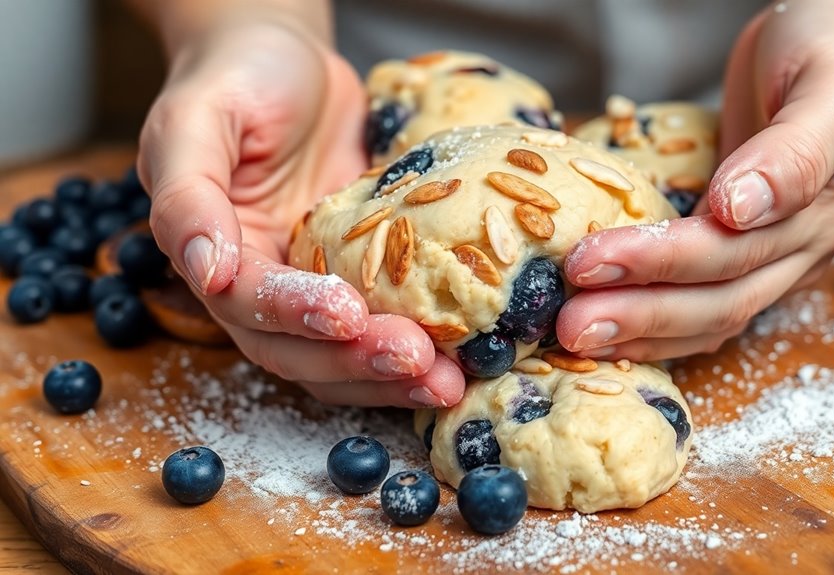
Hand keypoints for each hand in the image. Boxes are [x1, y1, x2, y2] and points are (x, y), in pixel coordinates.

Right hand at [138, 20, 463, 406]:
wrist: (288, 61)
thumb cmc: (238, 78)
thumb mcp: (195, 117)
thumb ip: (185, 191)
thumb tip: (204, 268)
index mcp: (216, 255)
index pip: (247, 303)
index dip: (293, 314)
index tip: (345, 314)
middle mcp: (261, 284)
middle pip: (296, 350)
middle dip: (355, 362)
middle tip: (417, 361)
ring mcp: (314, 286)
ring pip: (340, 356)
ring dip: (389, 376)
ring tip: (447, 382)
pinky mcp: (363, 277)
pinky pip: (384, 324)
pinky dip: (415, 350)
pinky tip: (458, 359)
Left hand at [557, 0, 833, 360]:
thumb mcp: (831, 88)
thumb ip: (796, 151)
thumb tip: (740, 211)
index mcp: (821, 217)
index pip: (729, 256)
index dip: (657, 263)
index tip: (589, 262)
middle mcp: (799, 251)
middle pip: (716, 302)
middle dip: (639, 315)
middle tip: (567, 324)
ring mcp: (773, 256)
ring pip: (707, 317)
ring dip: (642, 332)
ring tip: (574, 338)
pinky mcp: (744, 249)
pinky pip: (701, 300)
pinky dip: (658, 323)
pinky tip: (614, 329)